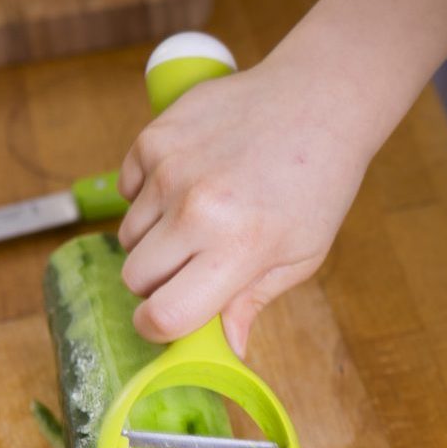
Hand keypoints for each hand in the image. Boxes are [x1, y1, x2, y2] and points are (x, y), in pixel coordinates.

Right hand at [116, 60, 377, 355]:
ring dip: (156, 237)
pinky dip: (149, 194)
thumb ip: (253, 301)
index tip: (172, 319)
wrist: (318, 99)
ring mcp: (168, 170)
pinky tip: (192, 181)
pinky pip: (127, 189)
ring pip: (127, 235)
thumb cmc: (320, 181)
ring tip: (202, 215)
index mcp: (237, 248)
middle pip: (135, 278)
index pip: (163, 315)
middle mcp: (194, 210)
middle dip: (160, 281)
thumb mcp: (303, 254)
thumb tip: (227, 348)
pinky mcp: (153, 137)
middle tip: (197, 262)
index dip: (160, 326)